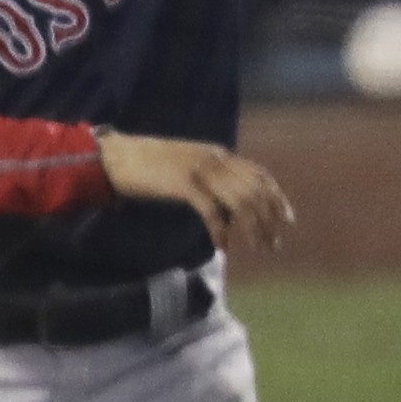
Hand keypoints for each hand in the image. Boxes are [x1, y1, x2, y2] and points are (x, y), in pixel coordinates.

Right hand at [96, 133, 293, 252]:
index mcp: (216, 154)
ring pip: (240, 202)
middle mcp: (214, 159)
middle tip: (274, 244)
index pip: (259, 175)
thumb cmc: (144, 164)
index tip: (286, 219)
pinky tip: (222, 245)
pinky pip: (211, 211)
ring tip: (258, 247)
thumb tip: (225, 203)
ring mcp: (199, 170)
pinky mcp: (183, 183)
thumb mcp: (184, 165)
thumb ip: (206, 177)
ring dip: (253, 228)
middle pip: (255, 191)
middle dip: (269, 219)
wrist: (114, 156)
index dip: (277, 198)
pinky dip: (221, 230)